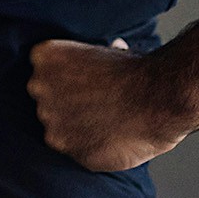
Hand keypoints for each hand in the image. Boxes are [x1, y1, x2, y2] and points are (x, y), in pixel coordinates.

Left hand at [27, 38, 195, 171]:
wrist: (160, 98)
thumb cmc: (138, 73)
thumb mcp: (108, 51)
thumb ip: (94, 57)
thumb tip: (111, 47)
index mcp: (43, 58)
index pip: (43, 72)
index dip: (67, 80)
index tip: (88, 84)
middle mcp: (38, 87)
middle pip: (46, 101)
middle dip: (68, 105)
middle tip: (99, 106)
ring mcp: (50, 119)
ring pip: (57, 128)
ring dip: (77, 128)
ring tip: (108, 123)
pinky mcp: (66, 147)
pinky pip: (74, 150)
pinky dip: (89, 148)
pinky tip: (111, 139)